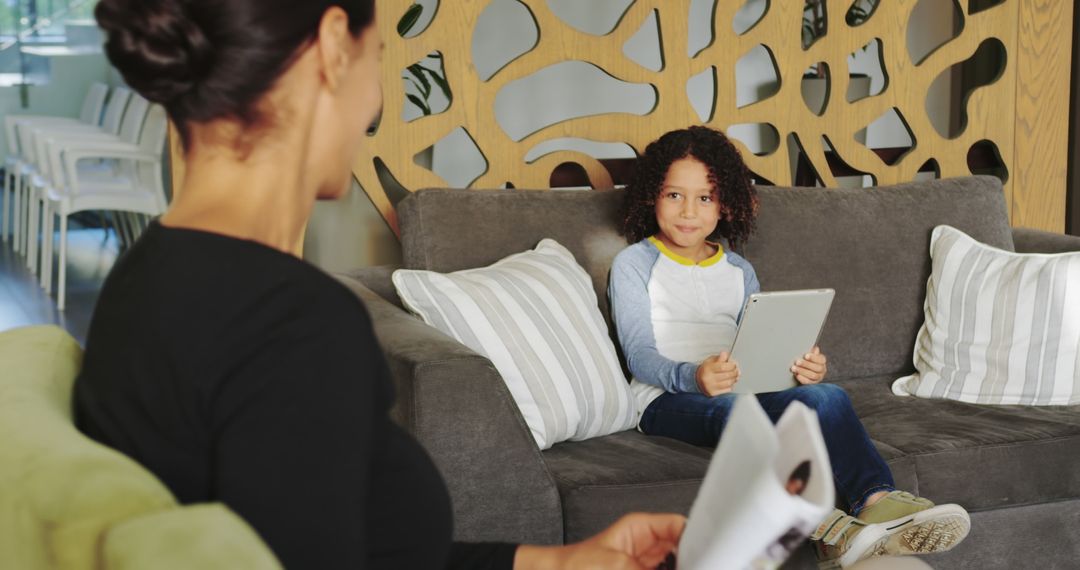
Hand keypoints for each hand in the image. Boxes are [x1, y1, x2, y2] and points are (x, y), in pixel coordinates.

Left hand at [514, 513, 685, 569]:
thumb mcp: (619, 566)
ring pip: (673, 563)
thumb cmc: (574, 565)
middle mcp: (646, 545)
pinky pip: (661, 569)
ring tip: (692, 566)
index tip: (710, 552)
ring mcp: (643, 564)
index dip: (698, 538)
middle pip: (682, 549)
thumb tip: (674, 567)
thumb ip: (648, 569)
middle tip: (700, 564)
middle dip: (690, 558)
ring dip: (680, 564)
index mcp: (641, 527)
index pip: (679, 526)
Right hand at [696, 352, 738, 395]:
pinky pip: (727, 389)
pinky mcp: (713, 393)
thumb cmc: (706, 370)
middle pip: (727, 375)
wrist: (697, 381)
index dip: (731, 365)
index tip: (734, 364)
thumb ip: (719, 358)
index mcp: (708, 368)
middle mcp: (708, 378)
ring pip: (729, 383)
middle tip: (737, 369)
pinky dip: (731, 385)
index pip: (723, 367)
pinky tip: (730, 381)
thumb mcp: (711, 361)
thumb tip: (725, 354)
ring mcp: (711, 387)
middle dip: (735, 372)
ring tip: (735, 375)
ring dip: (735, 379)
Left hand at [792, 346, 826, 383]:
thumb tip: (815, 349)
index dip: (813, 357)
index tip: (805, 355)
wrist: (805, 370)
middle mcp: (822, 369)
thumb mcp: (809, 354)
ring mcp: (819, 377)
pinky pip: (809, 382)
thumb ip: (812, 352)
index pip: (820, 359)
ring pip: (813, 375)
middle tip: (797, 362)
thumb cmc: (807, 359)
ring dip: (802, 371)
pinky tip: (796, 375)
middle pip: (817, 368)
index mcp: (822, 361)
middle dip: (806, 365)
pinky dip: (802, 379)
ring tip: (794, 368)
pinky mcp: (813, 383)